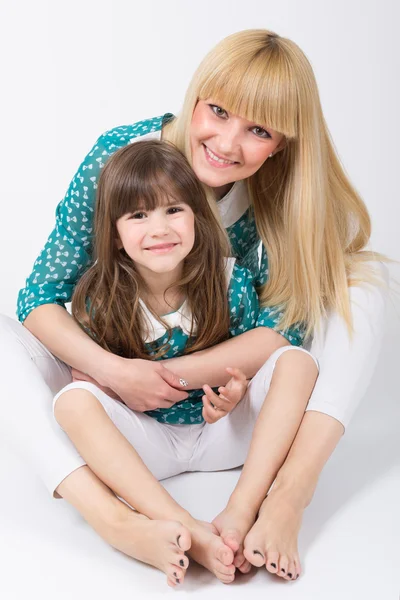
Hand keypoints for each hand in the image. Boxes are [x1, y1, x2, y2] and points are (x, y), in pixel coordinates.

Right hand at [74, 356, 188, 411]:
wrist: (117, 375)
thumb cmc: (137, 368)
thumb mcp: (158, 368)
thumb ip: (172, 378)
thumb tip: (184, 384)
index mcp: (164, 391)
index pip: (179, 397)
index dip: (183, 394)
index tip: (184, 392)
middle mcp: (157, 402)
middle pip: (171, 403)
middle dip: (173, 397)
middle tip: (171, 389)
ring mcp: (147, 406)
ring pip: (160, 406)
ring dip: (162, 400)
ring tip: (156, 389)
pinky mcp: (138, 408)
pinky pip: (149, 407)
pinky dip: (151, 402)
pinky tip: (146, 393)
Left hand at [202, 367, 248, 423]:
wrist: (238, 394)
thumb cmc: (238, 385)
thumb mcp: (239, 377)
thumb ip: (236, 372)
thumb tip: (228, 369)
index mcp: (236, 396)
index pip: (232, 397)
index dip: (226, 394)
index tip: (220, 388)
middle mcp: (230, 405)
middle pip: (220, 404)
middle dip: (211, 396)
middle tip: (205, 386)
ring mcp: (224, 411)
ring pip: (215, 415)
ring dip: (207, 407)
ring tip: (204, 397)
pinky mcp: (218, 414)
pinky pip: (211, 420)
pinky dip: (205, 415)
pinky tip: (204, 406)